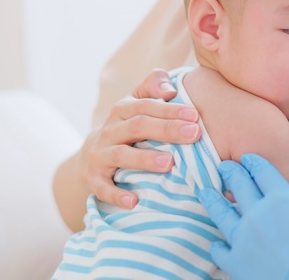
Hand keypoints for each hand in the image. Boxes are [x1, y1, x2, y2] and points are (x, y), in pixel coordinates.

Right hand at [83, 68, 199, 208]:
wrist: (94, 154)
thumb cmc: (131, 124)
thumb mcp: (139, 100)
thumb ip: (154, 85)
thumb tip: (170, 88)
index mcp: (123, 109)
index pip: (147, 106)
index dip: (170, 110)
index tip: (194, 115)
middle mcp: (110, 130)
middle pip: (138, 127)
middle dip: (167, 130)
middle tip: (193, 135)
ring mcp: (100, 154)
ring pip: (122, 155)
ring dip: (145, 159)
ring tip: (169, 163)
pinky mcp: (93, 178)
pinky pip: (103, 187)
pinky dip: (116, 195)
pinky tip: (134, 202)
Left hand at [199, 154, 288, 279]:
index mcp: (281, 198)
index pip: (263, 172)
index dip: (254, 162)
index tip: (247, 157)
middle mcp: (257, 214)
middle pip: (240, 187)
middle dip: (231, 173)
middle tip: (223, 165)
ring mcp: (243, 239)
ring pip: (222, 214)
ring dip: (213, 200)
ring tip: (204, 191)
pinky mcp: (236, 263)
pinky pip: (220, 250)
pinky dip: (217, 244)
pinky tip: (216, 242)